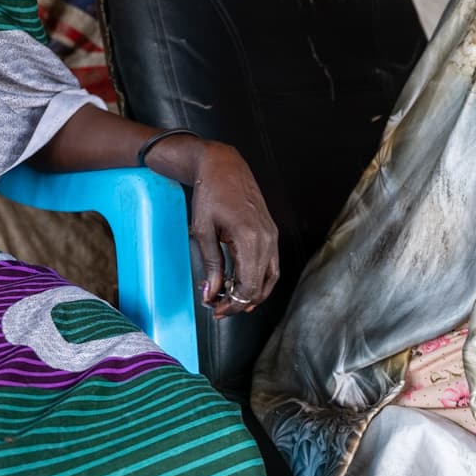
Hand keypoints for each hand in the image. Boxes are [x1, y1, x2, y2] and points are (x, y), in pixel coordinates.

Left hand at [186, 142, 279, 317]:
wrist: (223, 166)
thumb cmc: (210, 193)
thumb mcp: (203, 231)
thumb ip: (211, 265)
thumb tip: (211, 293)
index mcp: (249, 238)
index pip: (248, 285)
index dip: (232, 304)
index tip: (216, 309)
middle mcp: (266, 238)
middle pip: (261, 285)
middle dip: (240, 302)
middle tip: (220, 308)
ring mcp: (272, 234)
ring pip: (270, 277)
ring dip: (253, 293)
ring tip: (232, 300)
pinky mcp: (271, 231)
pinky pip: (271, 263)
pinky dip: (260, 278)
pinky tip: (244, 283)